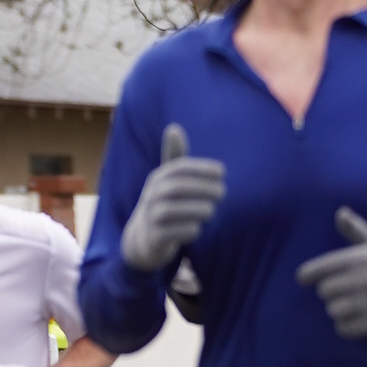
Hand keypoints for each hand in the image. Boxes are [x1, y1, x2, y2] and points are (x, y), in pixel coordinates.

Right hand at [121, 122, 227, 271]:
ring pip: (174, 211)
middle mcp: (151, 195)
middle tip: (223, 193)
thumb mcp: (167, 179)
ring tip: (211, 210)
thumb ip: (174, 156)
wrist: (144, 238)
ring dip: (198, 209)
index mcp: (158, 178)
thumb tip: (173, 127)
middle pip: (178, 188)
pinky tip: (198, 228)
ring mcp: (150, 217)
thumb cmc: (163, 203)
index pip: (180, 168)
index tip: (222, 172)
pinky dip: (189, 230)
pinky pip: (173, 233)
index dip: (202, 168)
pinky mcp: (154, 237)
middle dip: (203, 189)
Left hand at [296, 209, 366, 338]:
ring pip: (333, 310)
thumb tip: (339, 212)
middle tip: (340, 291)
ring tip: (348, 304)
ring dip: (337, 310)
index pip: (322, 268)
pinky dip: (345, 326)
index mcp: (362, 257)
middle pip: (325, 291)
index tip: (304, 279)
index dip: (307, 275)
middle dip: (329, 292)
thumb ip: (355, 229)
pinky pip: (345, 329)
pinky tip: (353, 318)